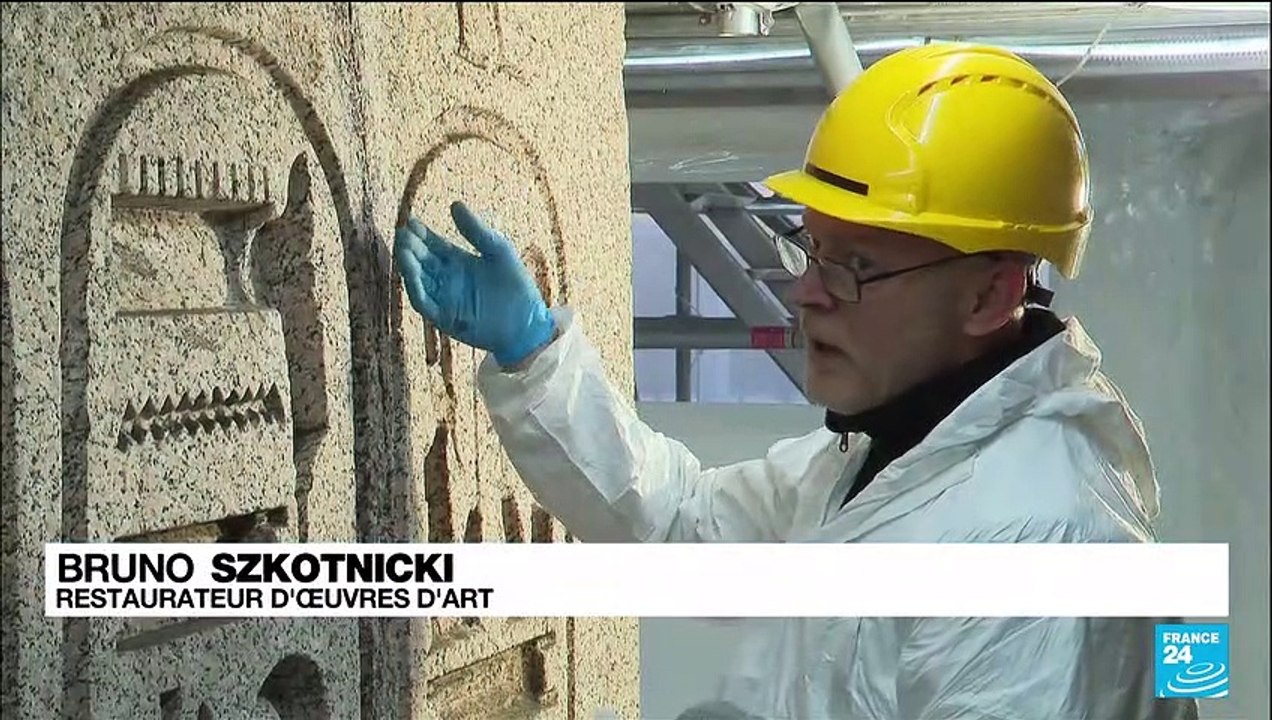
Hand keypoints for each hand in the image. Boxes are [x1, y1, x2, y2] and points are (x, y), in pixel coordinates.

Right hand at [394, 201, 555, 367]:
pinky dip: (415, 287)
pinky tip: (411, 271)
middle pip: (423, 261)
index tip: (411, 221)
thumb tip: (455, 204)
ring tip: (403, 247)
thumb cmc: (517, 287)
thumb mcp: (498, 251)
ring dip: (408, 265)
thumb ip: (477, 231)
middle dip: (411, 247)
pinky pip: (424, 301)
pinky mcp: (444, 317)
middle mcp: (448, 280)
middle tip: (403, 232)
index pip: (434, 246)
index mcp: (459, 263)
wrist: (527, 323)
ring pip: (419, 279)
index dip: (422, 234)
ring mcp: (444, 299)